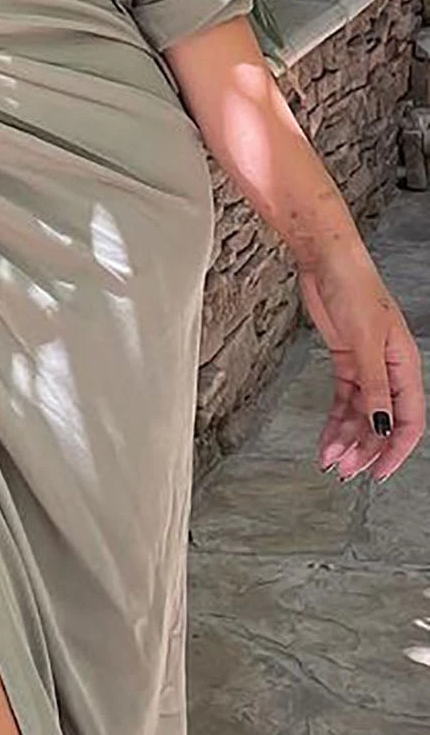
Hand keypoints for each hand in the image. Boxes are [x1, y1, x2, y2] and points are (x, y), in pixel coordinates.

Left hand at [296, 248, 423, 483]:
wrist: (327, 262)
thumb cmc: (354, 290)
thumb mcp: (365, 342)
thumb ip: (374, 387)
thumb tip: (382, 425)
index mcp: (405, 365)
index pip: (408, 420)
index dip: (396, 450)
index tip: (378, 473)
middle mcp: (389, 370)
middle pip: (382, 421)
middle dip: (365, 449)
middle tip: (344, 470)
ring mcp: (367, 367)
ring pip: (361, 415)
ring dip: (347, 439)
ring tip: (329, 459)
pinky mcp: (346, 361)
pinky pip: (344, 400)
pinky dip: (335, 421)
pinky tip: (326, 439)